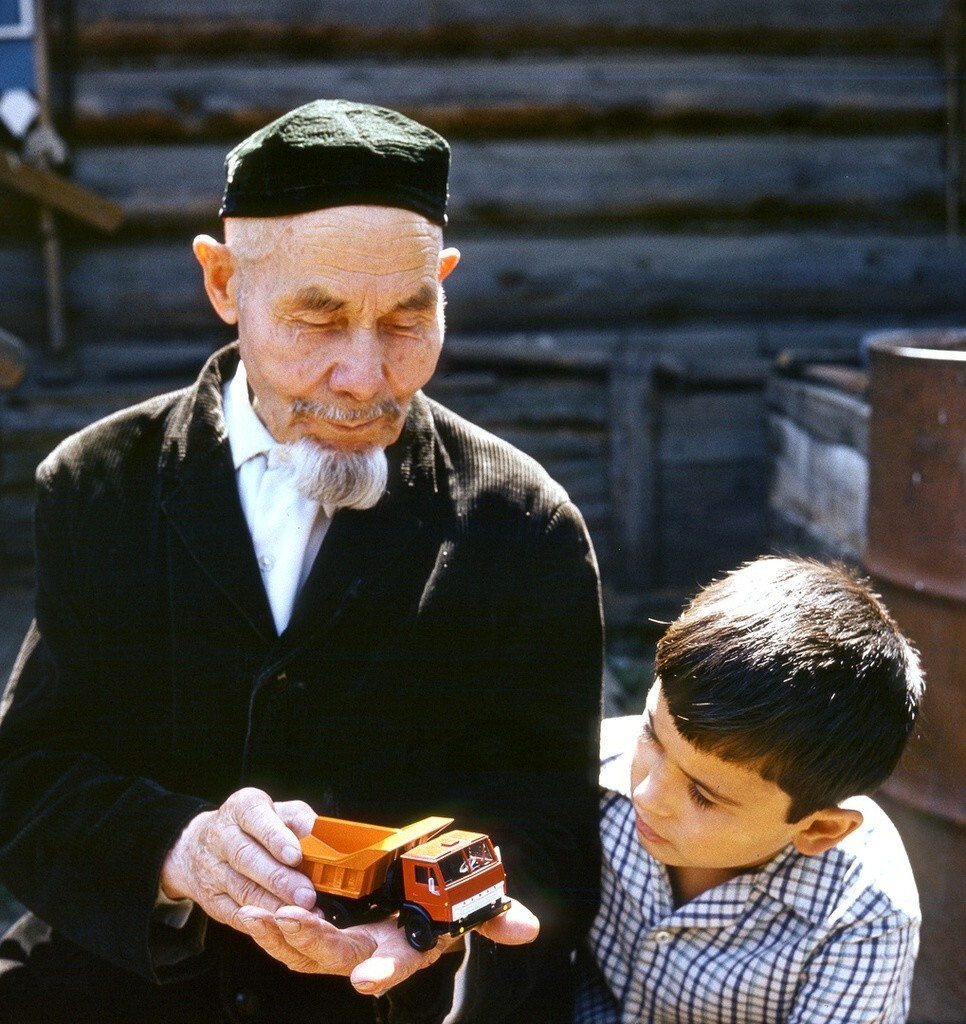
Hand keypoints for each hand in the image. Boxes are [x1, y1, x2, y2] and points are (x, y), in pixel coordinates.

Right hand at [160, 787, 317, 927]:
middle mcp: (221, 836)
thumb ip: (301, 822)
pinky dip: (259, 922)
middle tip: (307, 895)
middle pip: (247, 858)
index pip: (256, 819)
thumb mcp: (279, 812)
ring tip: (301, 915)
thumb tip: (321, 837)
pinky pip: (233, 914)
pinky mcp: (210, 899)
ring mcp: (211, 869)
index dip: (276, 838)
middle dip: (279, 879)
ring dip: (273, 905)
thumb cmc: (256, 827)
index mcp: (241, 807)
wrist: (205, 845)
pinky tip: (280, 926)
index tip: (296, 856)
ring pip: (241, 890)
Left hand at [236, 898, 539, 995]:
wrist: (421, 903)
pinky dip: (271, 930)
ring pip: (308, 953)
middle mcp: (374, 952)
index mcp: (407, 948)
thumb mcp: (472, 907)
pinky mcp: (326, 931)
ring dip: (279, 937)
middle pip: (339, 957)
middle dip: (310, 942)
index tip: (365, 980)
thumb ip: (494, 918)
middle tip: (284, 919)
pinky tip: (250, 914)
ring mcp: (346, 944)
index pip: (396, 965)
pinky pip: (294, 941)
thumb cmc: (444, 906)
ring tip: (254, 915)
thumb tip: (528, 929)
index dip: (382, 973)